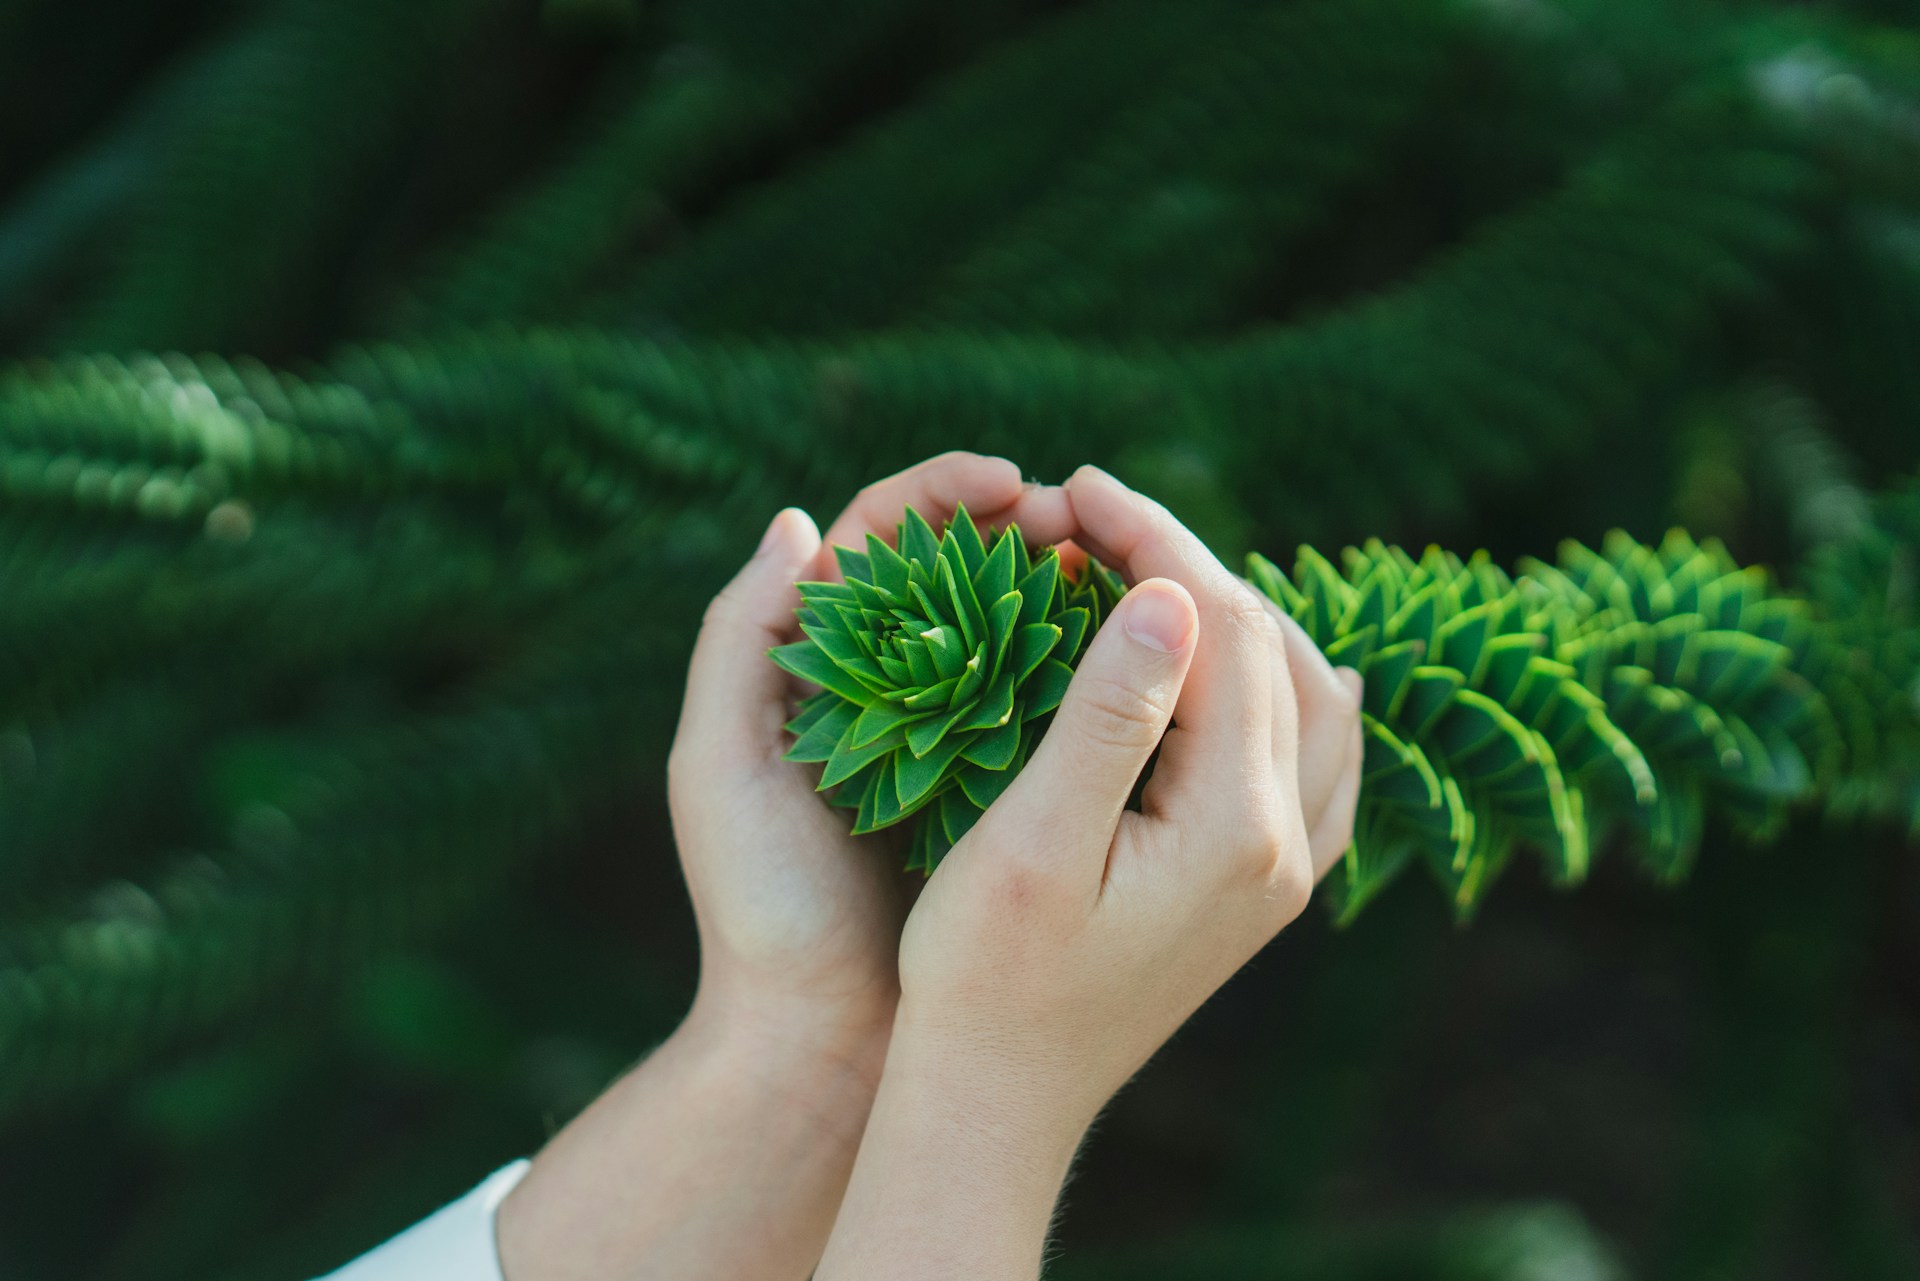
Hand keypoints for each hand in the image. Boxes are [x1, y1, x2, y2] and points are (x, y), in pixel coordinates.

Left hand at [500, 452, 1067, 1280]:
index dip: (947, 494)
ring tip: (1128, 571)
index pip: (883, 538)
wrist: (821, 1037)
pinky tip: (1141, 658)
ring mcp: (951, 737)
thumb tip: (799, 524)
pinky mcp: (1003, 792)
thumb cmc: (761, 905)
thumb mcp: (719, 769)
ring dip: (1070, 590)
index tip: (1015, 485)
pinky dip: (1094, 673)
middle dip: (1028, 527)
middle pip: (965, 568)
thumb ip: (738, 642)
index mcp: (817, 663)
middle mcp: (888, 686)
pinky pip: (1054, 709)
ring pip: (1018, 631)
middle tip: (1091, 523)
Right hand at [815, 465, 1362, 1280]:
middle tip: (1087, 518)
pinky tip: (1233, 669)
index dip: (1152, 539)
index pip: (1221, 631)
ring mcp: (1287, 872)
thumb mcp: (1030, 842)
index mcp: (1234, 827)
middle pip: (1270, 650)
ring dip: (1234, 617)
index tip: (1074, 489)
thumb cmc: (982, 975)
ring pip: (1309, 696)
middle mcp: (1286, 845)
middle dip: (1184, 564)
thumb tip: (1172, 592)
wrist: (1001, 1098)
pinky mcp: (1265, 889)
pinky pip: (1315, 757)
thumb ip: (1109, 715)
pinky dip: (1275, 686)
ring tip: (1143, 575)